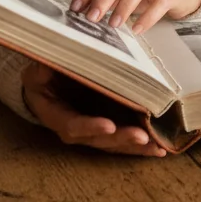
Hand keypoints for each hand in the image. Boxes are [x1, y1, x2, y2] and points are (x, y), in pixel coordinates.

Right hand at [21, 62, 166, 155]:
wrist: (46, 78)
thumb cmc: (44, 68)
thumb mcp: (41, 64)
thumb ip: (49, 63)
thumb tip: (56, 53)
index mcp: (54, 111)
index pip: (71, 124)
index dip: (89, 126)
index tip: (109, 125)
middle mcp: (72, 126)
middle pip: (96, 139)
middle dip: (120, 139)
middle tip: (142, 137)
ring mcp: (90, 129)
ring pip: (112, 143)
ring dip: (134, 147)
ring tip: (157, 148)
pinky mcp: (105, 125)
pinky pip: (121, 139)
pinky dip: (139, 145)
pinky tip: (159, 148)